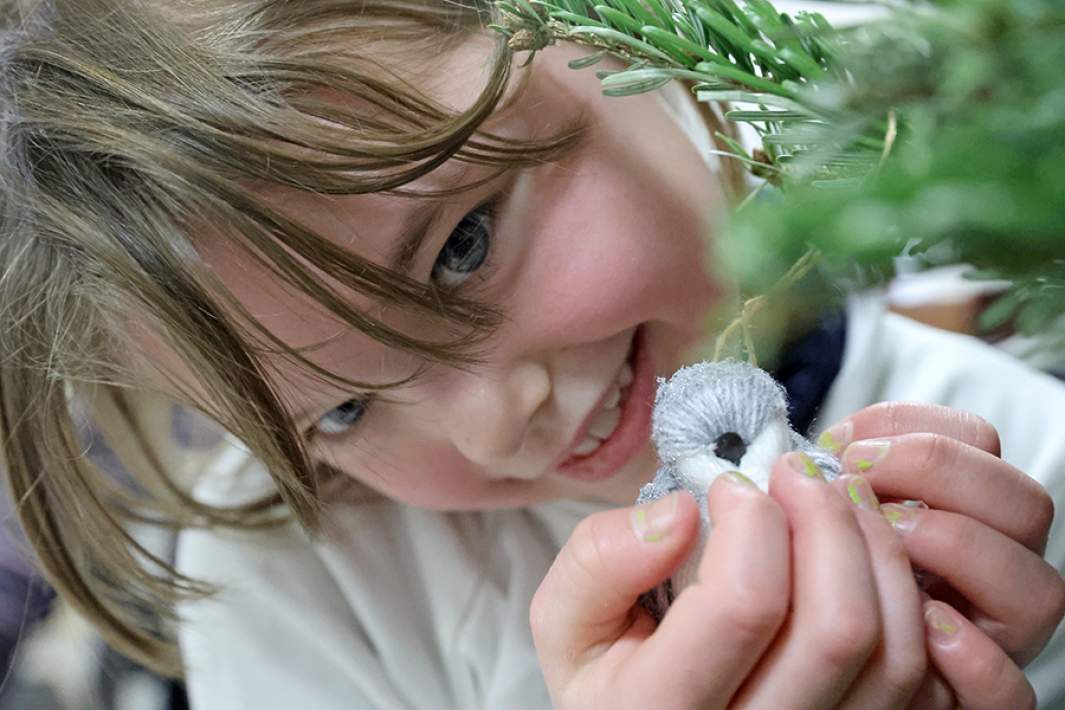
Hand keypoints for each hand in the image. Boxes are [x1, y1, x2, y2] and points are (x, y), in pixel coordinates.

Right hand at [531, 453, 925, 708]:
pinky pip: (918, 677)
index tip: (731, 485)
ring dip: (878, 550)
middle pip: (837, 627)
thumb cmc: (606, 677)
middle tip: (798, 472)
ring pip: (893, 652)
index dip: (751, 522)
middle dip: (828, 520)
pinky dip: (905, 601)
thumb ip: (596, 562)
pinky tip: (862, 558)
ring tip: (838, 499)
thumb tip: (682, 513)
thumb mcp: (563, 623)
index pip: (745, 605)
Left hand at [818, 402, 1064, 708]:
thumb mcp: (811, 516)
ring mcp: (994, 634)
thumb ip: (829, 479)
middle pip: (1024, 502)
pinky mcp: (974, 699)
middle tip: (859, 482)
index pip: (979, 441)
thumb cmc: (800, 580)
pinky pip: (1012, 690)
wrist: (794, 656)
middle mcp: (990, 567)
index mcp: (956, 508)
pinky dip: (976, 658)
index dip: (912, 429)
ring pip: (1039, 588)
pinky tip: (924, 628)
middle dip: (939, 471)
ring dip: (960, 547)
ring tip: (886, 540)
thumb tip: (817, 457)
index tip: (842, 446)